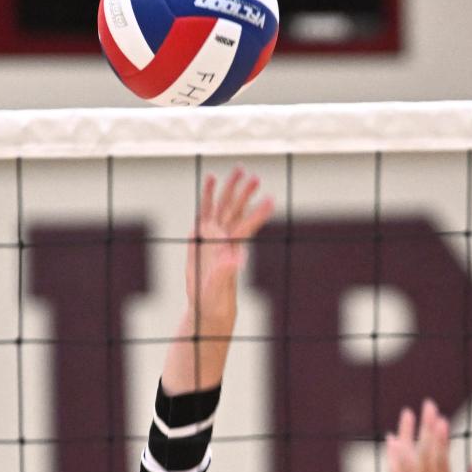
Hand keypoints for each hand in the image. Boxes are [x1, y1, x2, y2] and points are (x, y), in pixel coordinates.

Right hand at [184, 169, 273, 329]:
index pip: (246, 227)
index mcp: (232, 249)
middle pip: (235, 211)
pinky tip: (211, 180)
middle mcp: (224, 238)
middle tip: (254, 176)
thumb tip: (236, 258)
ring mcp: (212, 235)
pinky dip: (207, 195)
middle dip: (244, 193)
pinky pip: (205, 211)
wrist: (205, 302)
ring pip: (222, 206)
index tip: (271, 200)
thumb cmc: (216, 299)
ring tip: (237, 170)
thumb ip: (225, 271)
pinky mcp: (200, 236)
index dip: (258, 214)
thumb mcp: (219, 287)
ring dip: (228, 188)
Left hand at [388, 400, 471, 471]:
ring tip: (407, 414)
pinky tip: (392, 441)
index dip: (439, 438)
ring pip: (404, 460)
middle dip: (426, 427)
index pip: (438, 460)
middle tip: (428, 404)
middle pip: (422, 453)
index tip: (440, 418)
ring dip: (405, 435)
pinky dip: (393, 456)